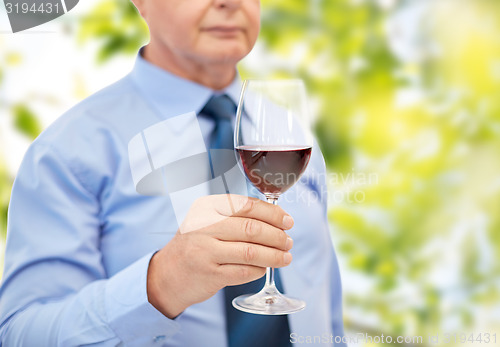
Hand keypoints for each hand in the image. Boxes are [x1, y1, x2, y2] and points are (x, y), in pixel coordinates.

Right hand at [146, 194, 293, 318]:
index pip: (246, 206)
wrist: (166, 275)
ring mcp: (205, 252)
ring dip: (274, 255)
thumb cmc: (195, 245)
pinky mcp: (210, 275)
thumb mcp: (207, 221)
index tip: (287, 221)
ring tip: (285, 257)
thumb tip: (277, 216)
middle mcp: (203, 227)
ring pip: (251, 252)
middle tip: (289, 242)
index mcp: (205, 208)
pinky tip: (265, 268)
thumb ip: (236, 215)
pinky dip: (260, 270)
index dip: (272, 213)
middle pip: (251, 229)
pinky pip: (244, 271)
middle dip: (277, 236)